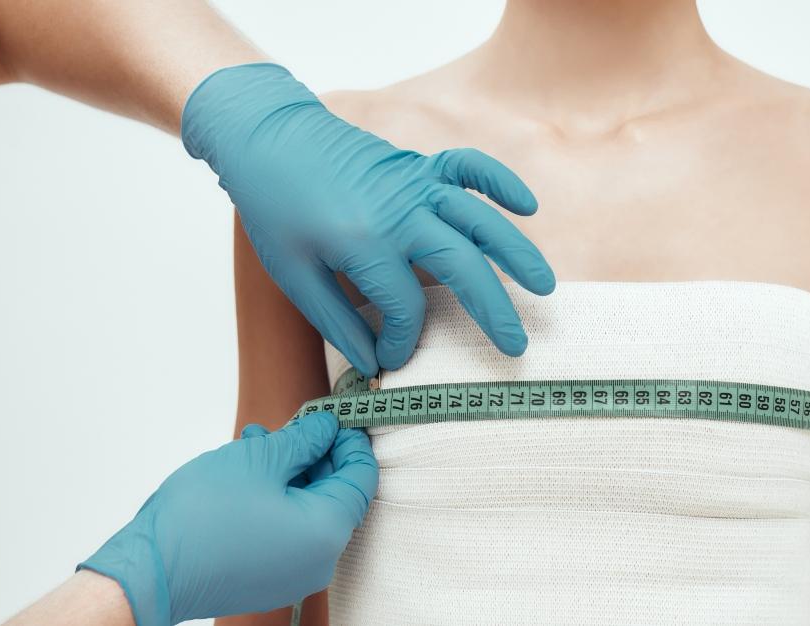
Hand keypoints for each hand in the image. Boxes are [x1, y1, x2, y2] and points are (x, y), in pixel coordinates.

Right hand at [78, 412, 377, 625]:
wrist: (148, 572)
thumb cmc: (202, 516)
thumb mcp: (259, 458)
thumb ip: (304, 440)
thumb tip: (327, 428)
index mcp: (327, 531)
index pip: (361, 477)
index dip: (351, 441)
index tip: (335, 417)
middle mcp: (319, 560)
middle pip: (333, 494)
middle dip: (314, 454)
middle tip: (291, 425)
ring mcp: (293, 575)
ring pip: (305, 510)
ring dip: (288, 472)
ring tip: (256, 441)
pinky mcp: (267, 579)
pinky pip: (285, 531)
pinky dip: (274, 499)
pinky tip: (246, 471)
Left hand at [181, 63, 556, 375]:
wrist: (266, 138)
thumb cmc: (274, 207)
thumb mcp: (293, 275)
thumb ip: (337, 322)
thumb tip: (372, 362)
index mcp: (365, 245)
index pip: (405, 308)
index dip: (402, 340)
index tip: (392, 357)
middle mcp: (401, 213)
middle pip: (463, 267)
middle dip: (493, 311)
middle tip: (516, 345)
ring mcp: (416, 185)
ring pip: (481, 220)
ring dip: (516, 253)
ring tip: (544, 287)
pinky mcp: (420, 166)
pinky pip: (471, 168)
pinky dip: (501, 184)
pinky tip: (528, 207)